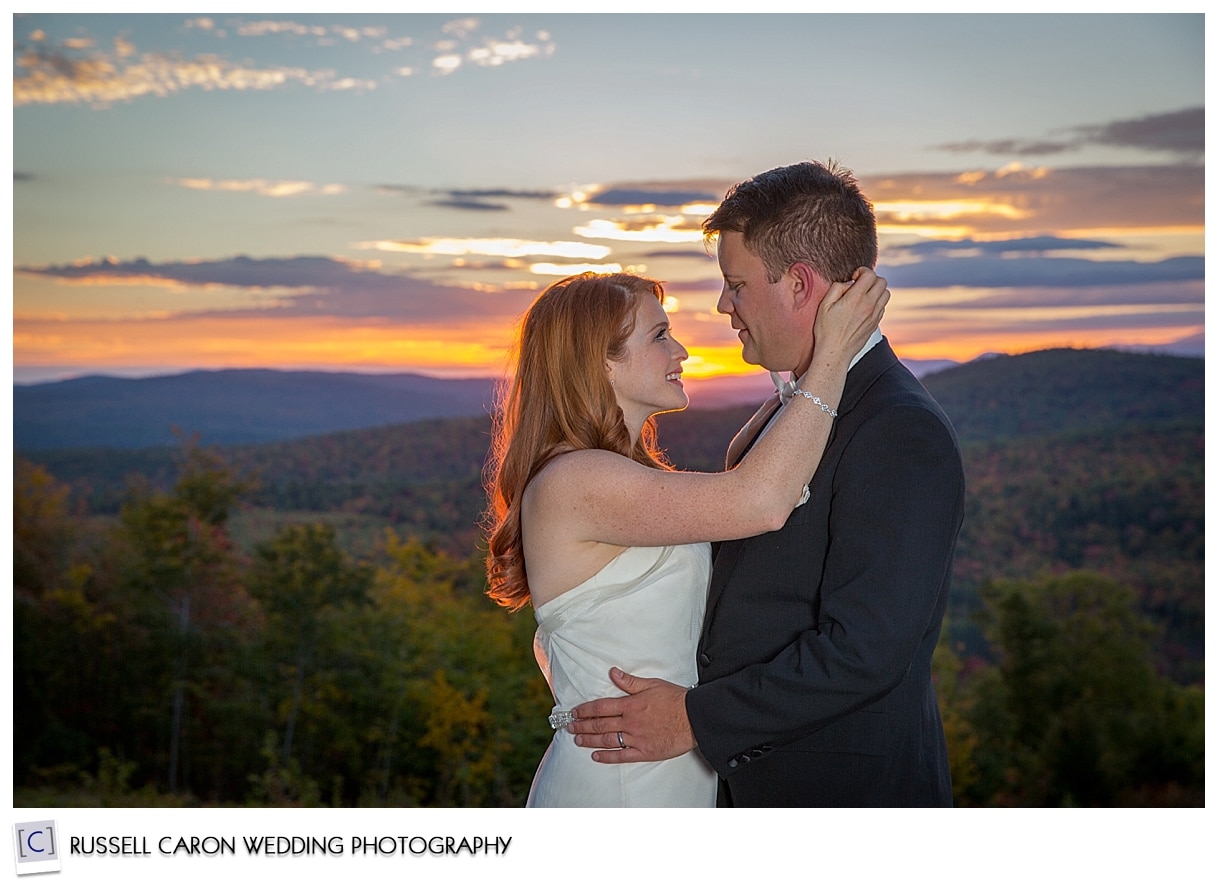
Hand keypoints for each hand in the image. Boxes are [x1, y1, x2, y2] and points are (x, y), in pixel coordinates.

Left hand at [567, 668, 696, 763]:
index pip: (601, 707)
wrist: (694, 718)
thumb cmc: (675, 700)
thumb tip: (612, 673)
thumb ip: (629, 682)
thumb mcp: (652, 684)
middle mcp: (630, 722)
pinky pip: (622, 756)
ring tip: (578, 740)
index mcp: (631, 705)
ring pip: (607, 740)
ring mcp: (636, 738)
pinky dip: (607, 756)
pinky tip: (596, 756)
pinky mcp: (644, 752)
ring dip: (590, 740)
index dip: (585, 710)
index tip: (575, 712)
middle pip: (600, 724)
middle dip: (582, 725)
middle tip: (570, 727)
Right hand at [812, 267, 888, 364]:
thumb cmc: (827, 330)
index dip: (862, 271)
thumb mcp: (824, 305)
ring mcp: (874, 315)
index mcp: (856, 298)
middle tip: (859, 284)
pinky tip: (864, 306)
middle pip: (882, 282)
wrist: (835, 352)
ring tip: (864, 294)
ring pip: (886, 294)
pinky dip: (877, 302)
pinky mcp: (875, 324)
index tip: (854, 277)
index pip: (870, 274)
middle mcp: (869, 305)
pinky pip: (883, 306)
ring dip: (876, 290)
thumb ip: (837, 288)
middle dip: (871, 279)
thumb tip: (849, 283)